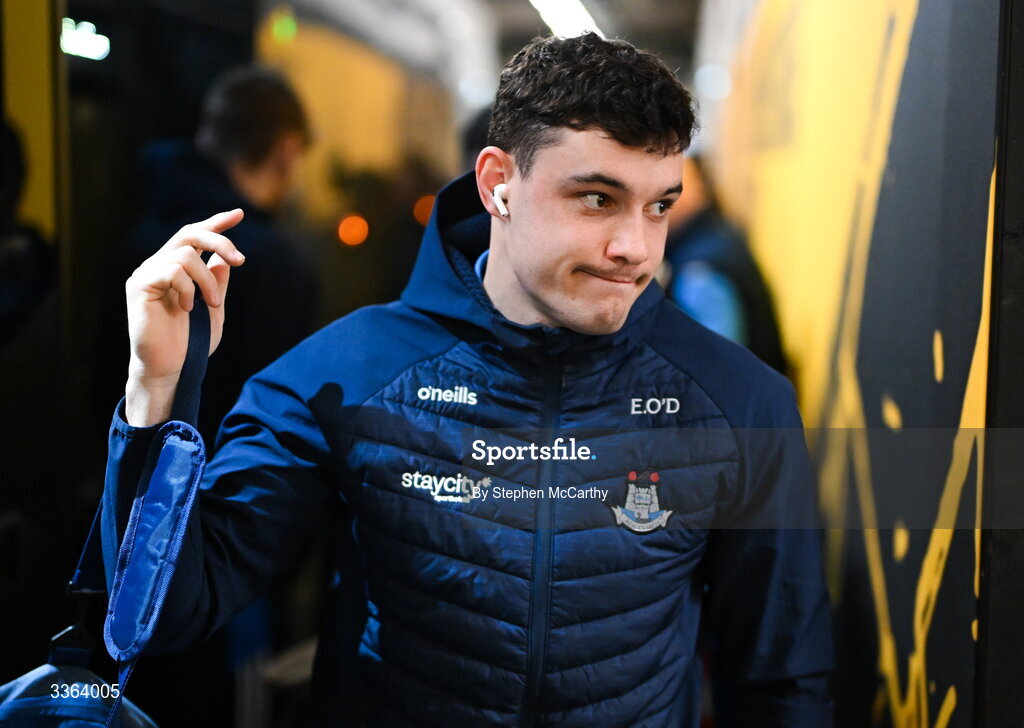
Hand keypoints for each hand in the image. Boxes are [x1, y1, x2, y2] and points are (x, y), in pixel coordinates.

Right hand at [124, 209, 245, 424]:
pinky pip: (171, 270)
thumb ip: (217, 282)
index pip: (194, 236)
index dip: (216, 223)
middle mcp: (157, 265)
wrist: (170, 369)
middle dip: (220, 241)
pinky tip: (187, 310)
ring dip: (207, 280)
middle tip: (241, 261)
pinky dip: (187, 289)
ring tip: (211, 304)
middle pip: (189, 233)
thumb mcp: (213, 308)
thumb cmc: (190, 343)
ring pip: (185, 255)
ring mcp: (145, 273)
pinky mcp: (138, 286)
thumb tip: (223, 259)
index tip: (239, 214)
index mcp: (175, 268)